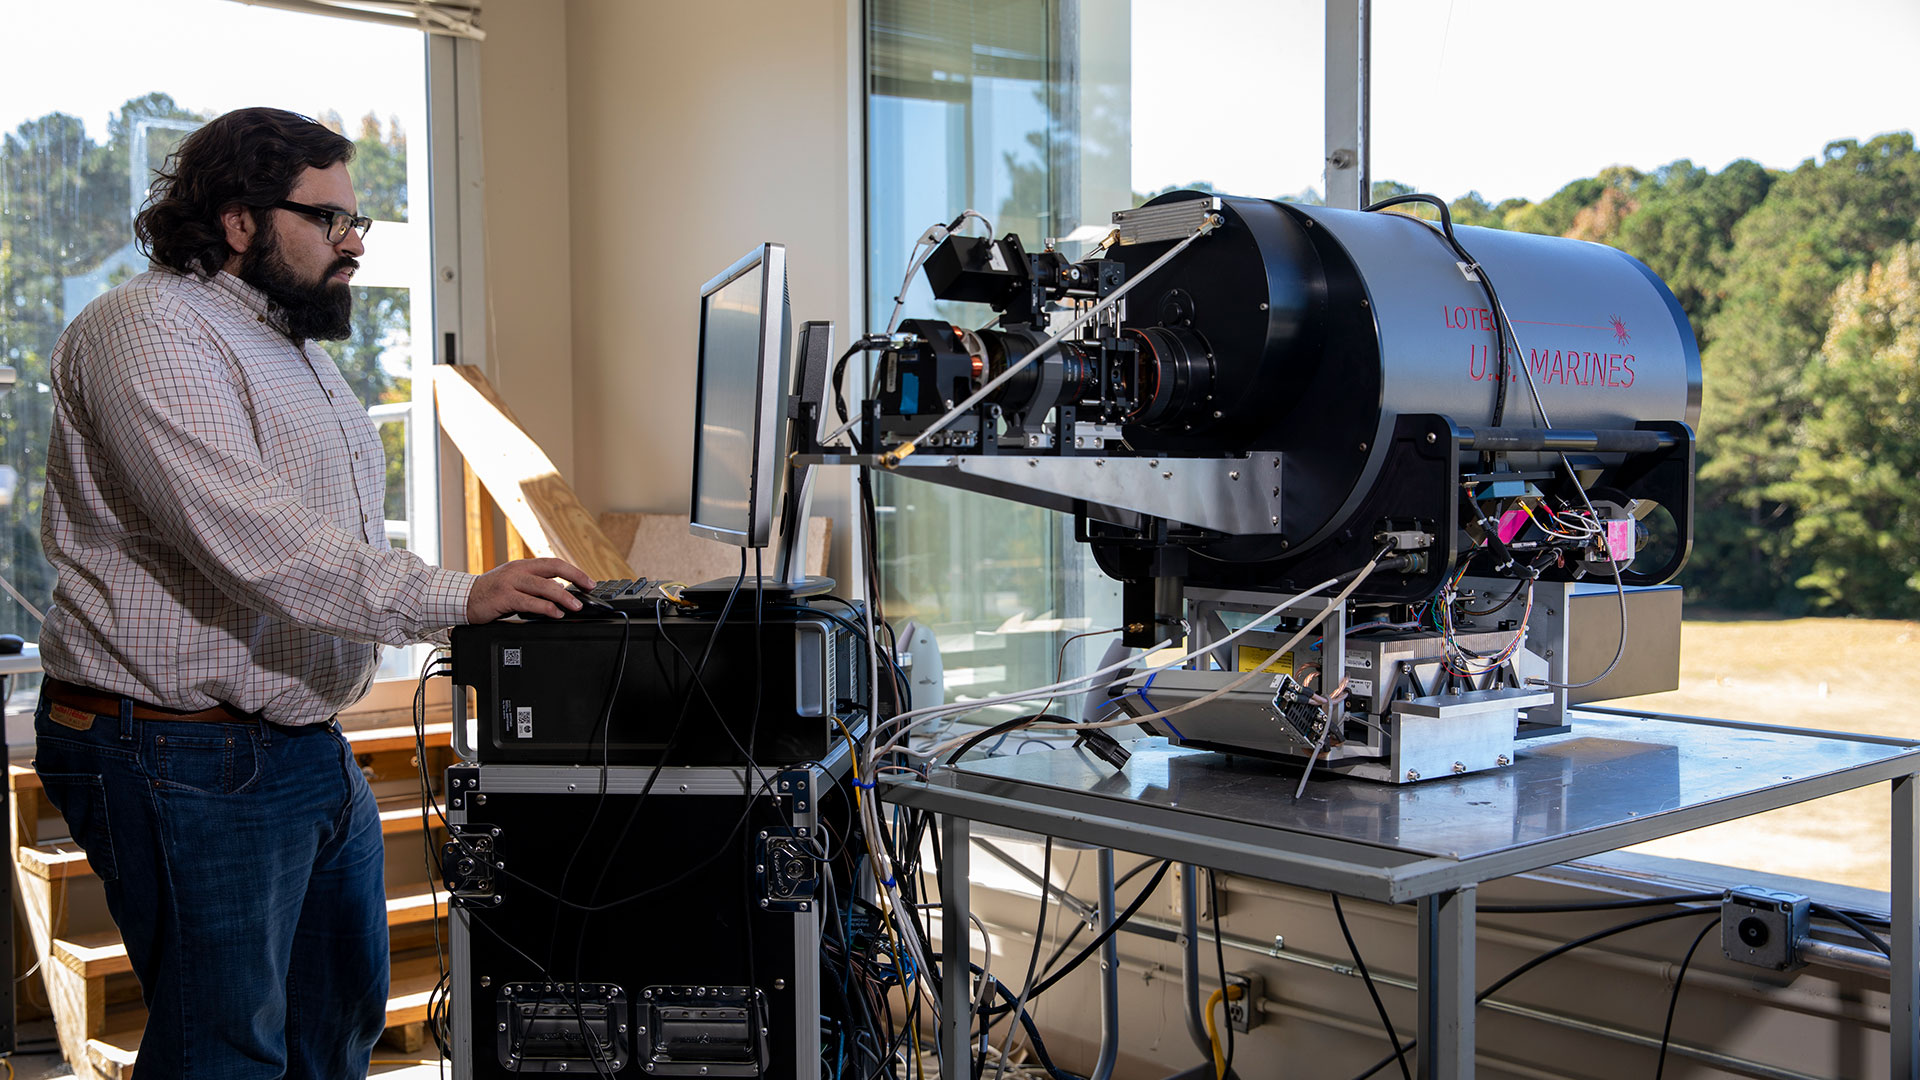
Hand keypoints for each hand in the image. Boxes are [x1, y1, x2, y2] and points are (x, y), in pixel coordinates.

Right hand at [466, 558, 594, 621]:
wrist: (464, 599)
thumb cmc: (491, 593)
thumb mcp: (516, 585)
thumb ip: (536, 586)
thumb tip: (560, 589)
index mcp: (523, 566)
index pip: (554, 563)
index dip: (574, 571)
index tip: (589, 582)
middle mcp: (518, 570)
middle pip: (553, 567)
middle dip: (575, 576)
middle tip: (589, 588)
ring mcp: (510, 582)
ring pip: (543, 585)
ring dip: (563, 596)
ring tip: (576, 605)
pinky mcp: (503, 596)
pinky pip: (528, 601)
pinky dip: (545, 607)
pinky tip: (555, 613)